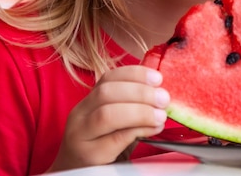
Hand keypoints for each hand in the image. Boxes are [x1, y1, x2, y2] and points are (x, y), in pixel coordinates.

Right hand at [48, 65, 169, 170]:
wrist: (76, 173)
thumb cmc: (102, 147)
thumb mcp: (115, 123)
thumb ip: (132, 107)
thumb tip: (161, 96)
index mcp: (88, 102)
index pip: (108, 78)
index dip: (135, 74)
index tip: (157, 78)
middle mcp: (80, 115)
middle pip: (107, 93)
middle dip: (140, 92)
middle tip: (163, 99)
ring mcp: (81, 135)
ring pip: (108, 114)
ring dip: (140, 111)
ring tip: (160, 116)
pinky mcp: (89, 155)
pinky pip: (116, 138)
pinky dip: (139, 129)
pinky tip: (153, 129)